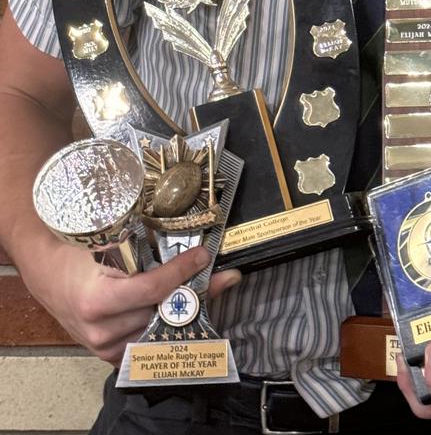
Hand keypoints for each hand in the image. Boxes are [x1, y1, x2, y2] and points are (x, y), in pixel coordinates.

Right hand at [25, 241, 240, 365]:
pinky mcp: (110, 355)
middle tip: (222, 277)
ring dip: (185, 311)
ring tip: (207, 290)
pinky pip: (149, 342)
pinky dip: (168, 327)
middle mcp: (101, 330)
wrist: (47, 275)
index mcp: (96, 300)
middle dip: (193, 293)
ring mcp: (105, 347)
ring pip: (160, 329)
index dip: (180, 271)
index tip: (202, 255)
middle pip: (161, 312)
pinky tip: (185, 311)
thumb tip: (183, 236)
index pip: (151, 289)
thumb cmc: (75, 252)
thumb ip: (140, 243)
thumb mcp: (102, 242)